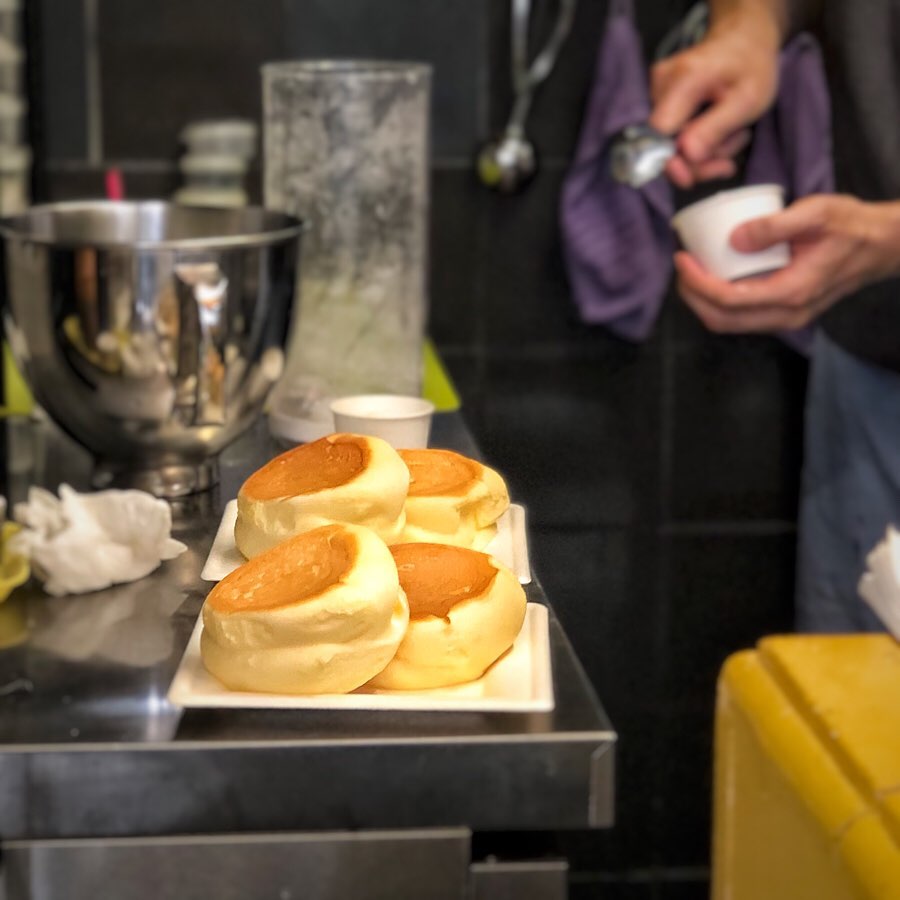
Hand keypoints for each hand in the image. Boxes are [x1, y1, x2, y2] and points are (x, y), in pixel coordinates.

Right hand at [649, 14, 781, 187]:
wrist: (742, 41)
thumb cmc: (751, 67)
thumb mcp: (748, 100)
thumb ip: (714, 129)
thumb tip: (686, 155)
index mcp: (683, 80)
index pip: (659, 133)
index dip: (671, 160)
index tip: (690, 179)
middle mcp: (661, 84)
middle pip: (663, 143)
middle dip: (696, 161)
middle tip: (725, 165)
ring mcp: (656, 91)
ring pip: (670, 143)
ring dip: (702, 153)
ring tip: (730, 136)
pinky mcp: (658, 100)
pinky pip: (672, 135)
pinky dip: (696, 143)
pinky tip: (717, 133)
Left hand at [675, 195, 898, 331]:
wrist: (881, 247)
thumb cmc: (852, 226)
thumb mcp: (817, 213)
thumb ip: (776, 225)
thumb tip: (735, 238)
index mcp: (791, 292)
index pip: (728, 300)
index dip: (697, 282)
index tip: (683, 258)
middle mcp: (786, 314)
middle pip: (721, 320)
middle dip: (692, 296)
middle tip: (682, 265)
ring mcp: (785, 318)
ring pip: (729, 323)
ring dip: (703, 301)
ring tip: (692, 270)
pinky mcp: (783, 313)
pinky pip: (741, 316)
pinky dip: (719, 301)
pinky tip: (713, 276)